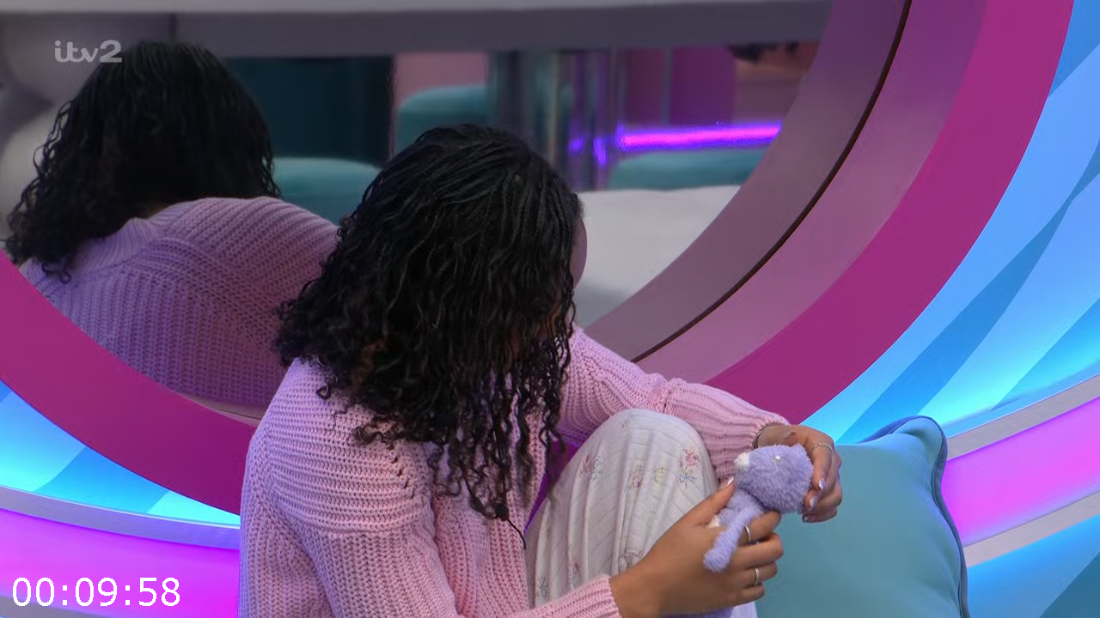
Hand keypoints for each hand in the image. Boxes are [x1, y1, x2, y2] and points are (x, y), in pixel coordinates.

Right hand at [610, 482, 783, 616]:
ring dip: (766, 560)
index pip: (762, 526)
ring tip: (754, 554)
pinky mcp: (732, 599)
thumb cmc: (670, 551)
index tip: (772, 513)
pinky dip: (758, 581)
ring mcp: (736, 584)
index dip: (773, 517)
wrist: (655, 587)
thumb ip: (713, 503)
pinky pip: (759, 591)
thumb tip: (732, 484)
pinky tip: (746, 574)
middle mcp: (737, 562)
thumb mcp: (687, 522)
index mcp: (726, 540)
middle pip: (774, 550)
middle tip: (764, 535)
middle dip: (774, 538)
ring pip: (769, 571)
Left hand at [757, 424, 842, 521]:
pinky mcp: (828, 490)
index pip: (825, 458)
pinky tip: (806, 517)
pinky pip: (832, 506)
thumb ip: (787, 438)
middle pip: (834, 480)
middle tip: (805, 505)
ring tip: (804, 512)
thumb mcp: (780, 434)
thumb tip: (792, 442)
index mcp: (822, 443)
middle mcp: (832, 459)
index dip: (823, 473)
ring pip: (836, 495)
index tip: (816, 486)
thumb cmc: (779, 439)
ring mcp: (832, 476)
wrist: (777, 445)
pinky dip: (822, 514)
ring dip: (822, 506)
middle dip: (821, 495)